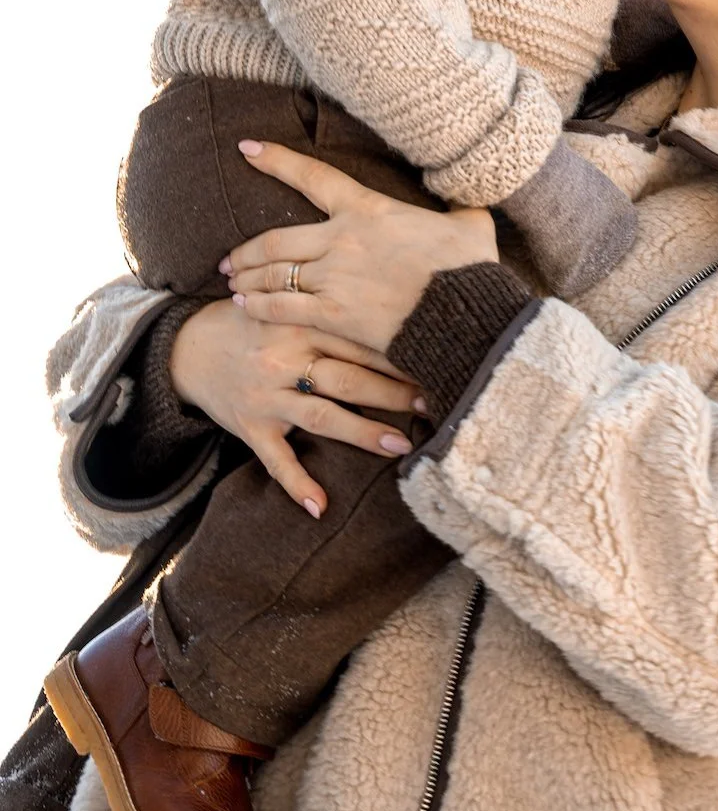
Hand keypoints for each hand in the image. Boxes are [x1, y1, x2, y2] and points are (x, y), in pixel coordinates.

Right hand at [169, 300, 422, 516]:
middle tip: (433, 404)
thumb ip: (332, 311)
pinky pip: (275, 460)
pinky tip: (320, 505)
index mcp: (300, 324)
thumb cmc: (255, 322)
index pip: (358, 340)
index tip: (437, 362)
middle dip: (394, 394)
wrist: (187, 345)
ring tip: (401, 446)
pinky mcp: (249, 427)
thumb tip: (398, 314)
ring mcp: (266, 395)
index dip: (399, 354)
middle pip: (348, 378)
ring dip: (363, 433)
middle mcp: (284, 359)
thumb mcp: (289, 305)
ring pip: (322, 416)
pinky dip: (297, 484)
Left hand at [223, 139, 499, 351]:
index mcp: (369, 209)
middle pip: (276, 239)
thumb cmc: (470, 268)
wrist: (467, 314)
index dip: (276, 160)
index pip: (313, 177)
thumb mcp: (470, 225)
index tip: (245, 149)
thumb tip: (469, 202)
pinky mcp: (334, 314)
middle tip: (228, 258)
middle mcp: (342, 239)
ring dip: (248, 277)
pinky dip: (258, 306)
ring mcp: (334, 278)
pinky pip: (282, 308)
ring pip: (274, 273)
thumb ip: (460, 210)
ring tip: (233, 282)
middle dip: (245, 250)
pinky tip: (244, 306)